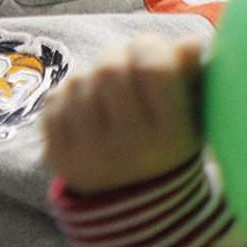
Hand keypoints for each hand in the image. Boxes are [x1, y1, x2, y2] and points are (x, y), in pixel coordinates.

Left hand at [42, 35, 206, 194]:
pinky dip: (70, 94)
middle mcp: (128, 149)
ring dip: (94, 76)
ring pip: (80, 79)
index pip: (152, 67)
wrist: (133, 203)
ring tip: (108, 93)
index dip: (150, 46)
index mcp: (170, 136)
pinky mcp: (58, 157)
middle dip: (119, 57)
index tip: (153, 52)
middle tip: (128, 67)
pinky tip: (87, 110)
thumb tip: (190, 43)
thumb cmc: (167, 141)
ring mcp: (88, 155)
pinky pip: (55, 98)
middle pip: (109, 67)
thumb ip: (191, 75)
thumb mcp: (192, 112)